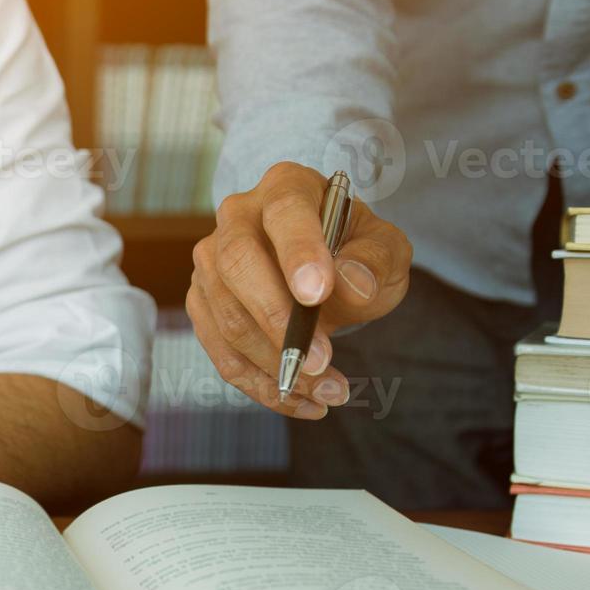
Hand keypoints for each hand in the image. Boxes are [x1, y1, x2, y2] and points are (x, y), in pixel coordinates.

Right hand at [187, 162, 412, 418]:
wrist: (329, 269)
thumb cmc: (356, 252)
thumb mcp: (385, 249)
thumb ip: (375, 260)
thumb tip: (351, 284)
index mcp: (286, 187)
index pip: (285, 213)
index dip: (298, 252)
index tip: (317, 295)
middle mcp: (236, 217)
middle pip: (236, 265)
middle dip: (277, 320)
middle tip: (322, 362)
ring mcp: (211, 263)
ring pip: (226, 318)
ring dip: (276, 364)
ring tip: (330, 391)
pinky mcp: (203, 305)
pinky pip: (222, 353)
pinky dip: (261, 386)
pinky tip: (303, 402)